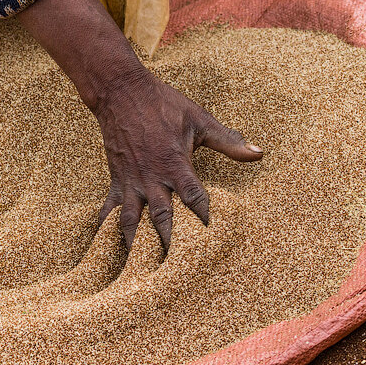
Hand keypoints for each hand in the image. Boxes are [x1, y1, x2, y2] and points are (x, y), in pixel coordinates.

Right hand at [17, 0, 261, 253]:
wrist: (120, 92)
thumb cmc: (163, 104)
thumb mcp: (198, 119)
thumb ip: (228, 140)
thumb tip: (259, 152)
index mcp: (174, 163)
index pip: (193, 198)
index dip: (205, 219)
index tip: (215, 241)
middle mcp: (151, 178)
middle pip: (162, 218)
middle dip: (170, 244)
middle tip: (178, 271)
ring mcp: (130, 181)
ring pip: (132, 221)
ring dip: (137, 246)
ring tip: (140, 271)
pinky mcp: (115, 180)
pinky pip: (110, 210)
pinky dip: (108, 229)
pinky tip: (106, 249)